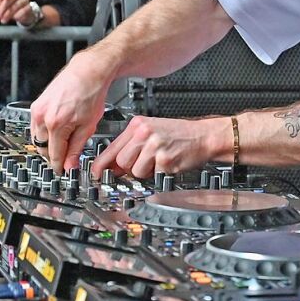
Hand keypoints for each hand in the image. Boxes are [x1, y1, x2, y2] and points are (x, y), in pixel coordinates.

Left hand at [0, 0, 32, 23]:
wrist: (24, 13)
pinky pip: (25, 10)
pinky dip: (19, 14)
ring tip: (3, 20)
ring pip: (17, 5)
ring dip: (9, 13)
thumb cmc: (11, 6)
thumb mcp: (2, 5)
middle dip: (3, 8)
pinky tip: (14, 18)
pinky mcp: (30, 7)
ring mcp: (25, 0)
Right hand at [30, 51, 115, 172]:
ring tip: (63, 144)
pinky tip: (56, 132)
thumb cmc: (91, 93)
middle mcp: (43, 117)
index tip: (64, 171)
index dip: (60, 166)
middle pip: (42, 149)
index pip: (54, 155)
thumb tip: (69, 165)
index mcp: (56, 124)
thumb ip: (77, 148)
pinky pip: (36, 126)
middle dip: (53, 156)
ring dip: (47, 145)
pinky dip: (44, 133)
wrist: (88, 72)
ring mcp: (37, 110)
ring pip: (37, 138)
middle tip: (65, 159)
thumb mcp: (88, 126)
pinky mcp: (36, 105)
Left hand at [94, 115, 220, 177]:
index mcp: (138, 125)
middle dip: (130, 168)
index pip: (112, 147)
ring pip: (135, 171)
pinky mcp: (165, 159)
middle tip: (143, 163)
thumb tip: (112, 166)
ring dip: (146, 172)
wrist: (204, 136)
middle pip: (122, 162)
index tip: (96, 174)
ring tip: (158, 161)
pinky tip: (168, 163)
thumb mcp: (151, 131)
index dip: (102, 164)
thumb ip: (131, 146)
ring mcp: (154, 146)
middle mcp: (144, 133)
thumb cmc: (179, 134)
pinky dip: (159, 174)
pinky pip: (152, 175)